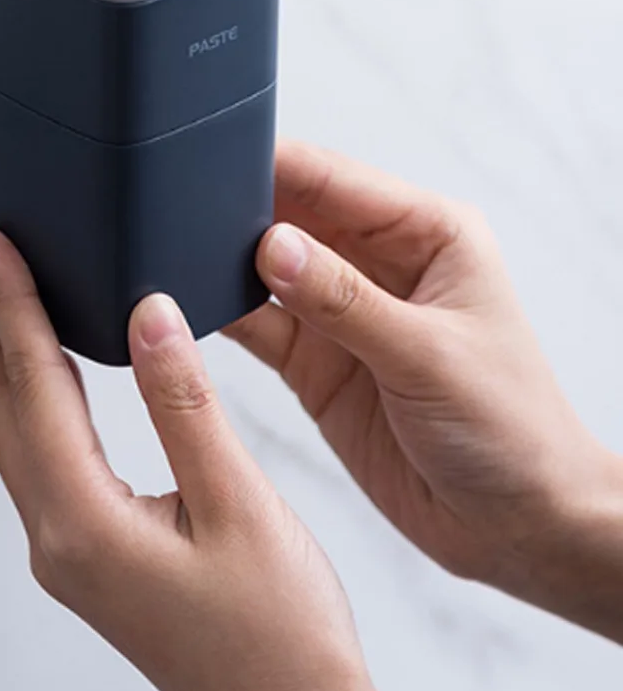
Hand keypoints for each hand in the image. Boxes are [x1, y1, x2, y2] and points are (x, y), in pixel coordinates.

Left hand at [0, 227, 386, 690]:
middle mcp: (59, 537)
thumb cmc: (277, 636)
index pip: (34, 384)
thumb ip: (185, 404)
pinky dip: (28, 400)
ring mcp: (68, 550)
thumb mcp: (239, 505)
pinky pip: (39, 456)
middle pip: (2, 405)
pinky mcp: (89, 552)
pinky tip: (39, 378)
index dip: (12, 303)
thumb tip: (148, 315)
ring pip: (14, 430)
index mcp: (84, 522)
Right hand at [226, 142, 622, 641]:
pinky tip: (191, 305)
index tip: (217, 165)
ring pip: (266, 269)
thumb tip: (273, 247)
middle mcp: (380, 264)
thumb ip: (345, 301)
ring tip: (178, 258)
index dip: (278, 167)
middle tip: (186, 216)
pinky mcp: (314, 360)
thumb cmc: (510, 430)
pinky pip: (257, 323)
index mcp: (427, 235)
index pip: (337, 180)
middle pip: (293, 216)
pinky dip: (224, 314)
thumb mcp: (428, 356)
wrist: (512, 525)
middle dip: (241, 213)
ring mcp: (341, 313)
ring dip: (225, 263)